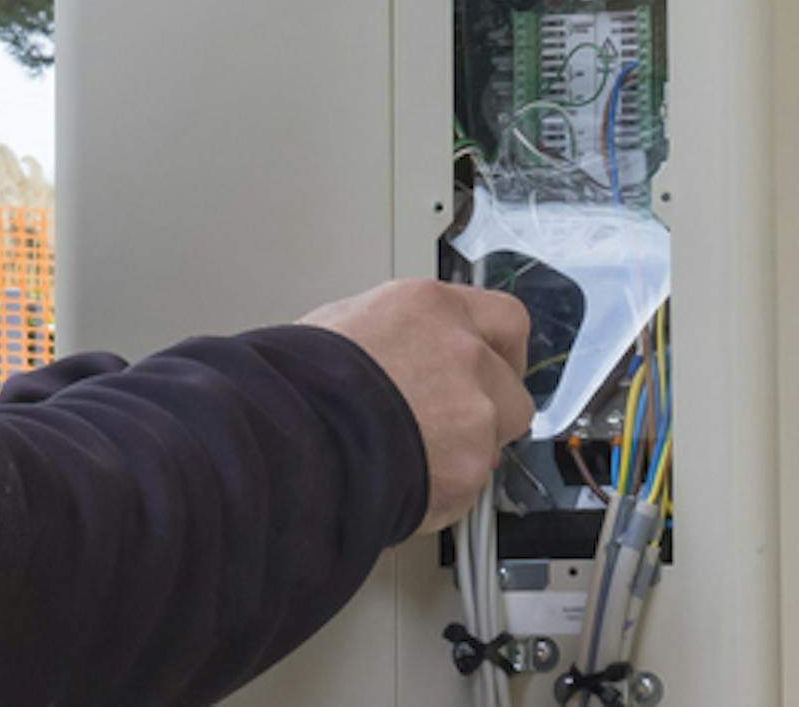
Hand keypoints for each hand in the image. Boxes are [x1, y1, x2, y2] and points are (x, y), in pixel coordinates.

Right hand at [300, 280, 533, 538]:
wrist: (286, 442)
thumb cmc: (294, 385)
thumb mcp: (339, 325)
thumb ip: (397, 334)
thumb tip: (403, 350)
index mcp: (431, 308)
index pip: (506, 320)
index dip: (500, 351)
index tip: (493, 368)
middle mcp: (463, 353)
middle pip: (511, 388)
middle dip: (487, 410)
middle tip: (449, 426)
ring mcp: (474, 412)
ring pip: (496, 440)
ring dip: (466, 452)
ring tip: (413, 459)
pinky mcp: (469, 467)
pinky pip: (472, 484)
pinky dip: (446, 489)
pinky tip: (404, 483)